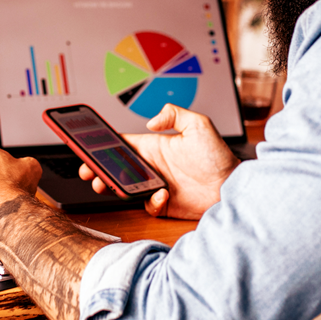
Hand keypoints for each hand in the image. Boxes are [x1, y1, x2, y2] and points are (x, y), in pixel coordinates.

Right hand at [80, 104, 238, 219]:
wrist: (233, 185)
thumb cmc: (219, 156)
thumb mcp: (199, 124)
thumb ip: (174, 115)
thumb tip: (151, 121)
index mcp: (155, 146)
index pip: (123, 144)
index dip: (104, 145)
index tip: (90, 146)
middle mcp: (152, 166)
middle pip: (116, 167)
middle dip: (98, 168)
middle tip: (87, 170)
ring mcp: (156, 185)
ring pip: (124, 187)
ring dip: (111, 186)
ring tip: (102, 184)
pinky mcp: (163, 204)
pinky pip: (147, 205)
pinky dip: (149, 201)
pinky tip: (160, 194)